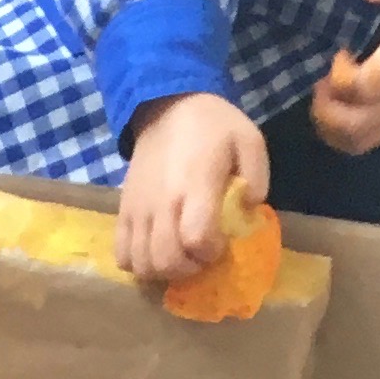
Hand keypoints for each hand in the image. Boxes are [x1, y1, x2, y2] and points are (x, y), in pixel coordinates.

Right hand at [117, 93, 268, 284]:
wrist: (166, 107)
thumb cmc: (212, 125)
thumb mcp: (249, 139)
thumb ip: (257, 177)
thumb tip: (249, 210)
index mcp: (195, 185)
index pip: (196, 240)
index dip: (211, 253)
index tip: (220, 244)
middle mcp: (163, 203)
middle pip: (166, 261)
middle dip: (188, 269)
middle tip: (200, 256)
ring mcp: (139, 210)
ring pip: (142, 265)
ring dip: (163, 271)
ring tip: (178, 256)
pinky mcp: (123, 213)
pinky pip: (122, 255)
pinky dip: (137, 264)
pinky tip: (154, 254)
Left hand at [311, 0, 379, 156]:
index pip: (365, 87)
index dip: (341, 77)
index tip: (341, 53)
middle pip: (356, 124)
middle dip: (328, 107)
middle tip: (324, 81)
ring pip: (357, 140)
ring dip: (330, 126)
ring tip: (326, 97)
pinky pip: (364, 143)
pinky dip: (340, 136)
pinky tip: (336, 111)